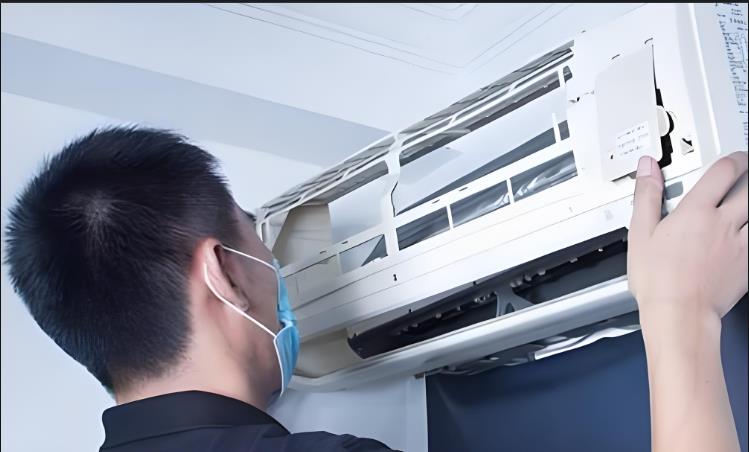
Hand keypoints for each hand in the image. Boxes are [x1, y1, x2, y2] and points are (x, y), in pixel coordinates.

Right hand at [628, 152, 747, 324]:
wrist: (679, 314)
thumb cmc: (658, 280)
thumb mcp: (640, 233)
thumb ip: (646, 196)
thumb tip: (647, 168)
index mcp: (695, 212)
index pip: (723, 172)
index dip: (732, 160)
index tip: (732, 160)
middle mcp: (723, 224)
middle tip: (746, 173)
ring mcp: (740, 244)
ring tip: (746, 204)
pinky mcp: (748, 264)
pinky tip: (746, 235)